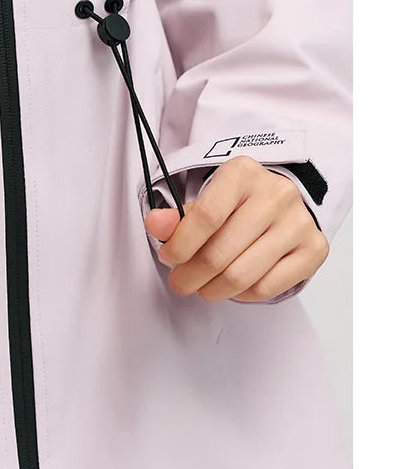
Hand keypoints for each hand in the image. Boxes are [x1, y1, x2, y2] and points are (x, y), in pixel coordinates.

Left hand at [144, 156, 328, 302]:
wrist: (280, 199)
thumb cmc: (236, 202)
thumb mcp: (203, 199)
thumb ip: (176, 215)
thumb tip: (155, 224)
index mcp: (242, 173)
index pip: (206, 217)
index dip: (181, 245)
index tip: (168, 258)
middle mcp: (276, 194)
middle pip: (221, 252)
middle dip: (191, 275)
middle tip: (180, 281)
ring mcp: (298, 222)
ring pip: (243, 275)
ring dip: (213, 289)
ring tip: (202, 286)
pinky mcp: (314, 249)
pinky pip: (268, 288)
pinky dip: (242, 294)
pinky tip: (232, 286)